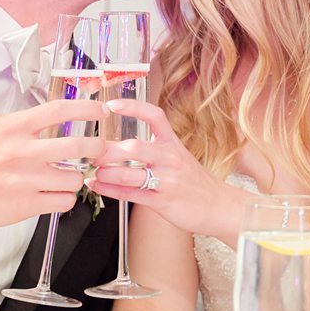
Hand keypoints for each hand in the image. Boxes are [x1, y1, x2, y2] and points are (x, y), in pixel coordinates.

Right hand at [0, 103, 102, 249]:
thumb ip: (21, 123)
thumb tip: (51, 119)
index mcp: (13, 128)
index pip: (59, 111)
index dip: (86, 109)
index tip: (101, 110)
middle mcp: (22, 152)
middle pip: (78, 146)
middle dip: (97, 148)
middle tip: (99, 150)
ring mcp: (26, 180)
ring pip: (74, 179)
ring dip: (75, 178)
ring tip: (63, 178)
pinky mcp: (26, 205)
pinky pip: (63, 202)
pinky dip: (64, 198)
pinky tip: (52, 195)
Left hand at [89, 99, 246, 239]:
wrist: (218, 206)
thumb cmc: (194, 182)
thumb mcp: (178, 157)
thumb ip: (154, 149)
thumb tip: (121, 145)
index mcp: (172, 143)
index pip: (154, 117)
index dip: (133, 107)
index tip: (112, 104)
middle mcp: (169, 158)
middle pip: (135, 148)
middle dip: (108, 150)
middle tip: (91, 150)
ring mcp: (166, 180)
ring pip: (130, 174)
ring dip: (106, 173)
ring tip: (93, 171)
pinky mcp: (162, 201)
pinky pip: (131, 194)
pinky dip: (109, 190)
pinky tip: (97, 185)